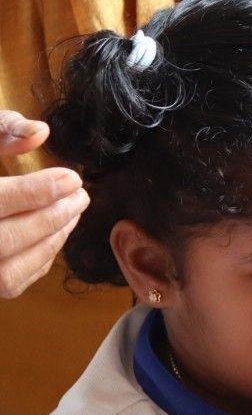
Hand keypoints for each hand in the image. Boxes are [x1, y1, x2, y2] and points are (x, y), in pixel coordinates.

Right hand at [1, 111, 88, 298]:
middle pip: (5, 240)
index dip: (36, 192)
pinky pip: (9, 284)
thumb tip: (40, 132)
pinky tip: (54, 234)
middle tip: (80, 196)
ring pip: (8, 273)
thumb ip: (0, 130)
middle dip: (50, 218)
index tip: (72, 179)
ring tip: (71, 213)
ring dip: (49, 243)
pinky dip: (38, 261)